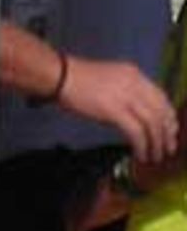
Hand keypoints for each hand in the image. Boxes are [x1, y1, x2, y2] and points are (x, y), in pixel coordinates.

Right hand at [59, 58, 178, 165]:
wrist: (61, 76)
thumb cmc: (78, 79)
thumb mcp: (110, 79)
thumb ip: (125, 92)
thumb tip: (135, 115)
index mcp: (134, 74)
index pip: (161, 96)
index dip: (169, 116)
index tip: (170, 131)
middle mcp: (135, 83)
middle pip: (161, 111)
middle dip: (167, 133)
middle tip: (168, 148)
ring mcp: (126, 96)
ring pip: (152, 123)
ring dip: (157, 143)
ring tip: (156, 156)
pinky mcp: (115, 110)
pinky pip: (136, 132)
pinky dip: (142, 146)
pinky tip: (141, 155)